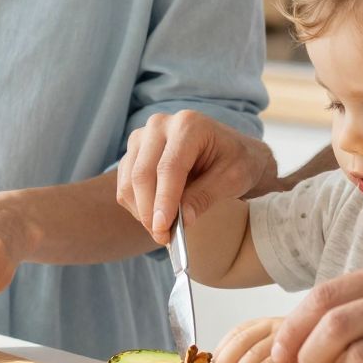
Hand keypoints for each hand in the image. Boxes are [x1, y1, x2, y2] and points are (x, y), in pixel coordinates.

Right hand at [116, 110, 277, 244]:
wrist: (232, 152)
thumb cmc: (237, 162)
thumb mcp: (232, 179)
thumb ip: (204, 197)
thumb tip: (180, 221)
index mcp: (189, 125)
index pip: (169, 167)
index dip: (164, 200)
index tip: (163, 228)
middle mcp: (160, 125)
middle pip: (142, 173)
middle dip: (149, 211)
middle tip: (162, 237)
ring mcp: (143, 137)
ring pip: (128, 181)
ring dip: (141, 211)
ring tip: (162, 230)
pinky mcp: (134, 152)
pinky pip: (124, 184)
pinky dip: (136, 206)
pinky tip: (156, 216)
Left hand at [212, 315, 293, 362]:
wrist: (329, 352)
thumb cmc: (297, 355)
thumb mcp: (272, 351)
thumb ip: (252, 356)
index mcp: (263, 325)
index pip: (237, 332)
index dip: (222, 349)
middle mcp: (273, 326)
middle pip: (242, 340)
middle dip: (227, 359)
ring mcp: (286, 337)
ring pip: (255, 351)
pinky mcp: (297, 351)